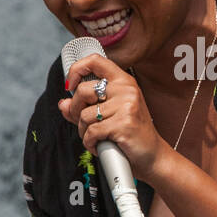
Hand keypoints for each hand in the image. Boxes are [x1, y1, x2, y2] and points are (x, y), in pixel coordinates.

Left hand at [58, 54, 168, 180]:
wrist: (152, 155)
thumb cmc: (131, 133)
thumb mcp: (109, 114)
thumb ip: (84, 107)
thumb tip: (63, 104)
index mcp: (123, 81)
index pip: (95, 61)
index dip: (76, 70)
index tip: (70, 86)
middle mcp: (126, 89)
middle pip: (83, 91)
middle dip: (75, 111)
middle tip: (84, 122)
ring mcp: (126, 106)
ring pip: (85, 116)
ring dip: (84, 131)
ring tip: (97, 137)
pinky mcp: (123, 124)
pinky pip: (92, 132)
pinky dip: (90, 143)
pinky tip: (100, 145)